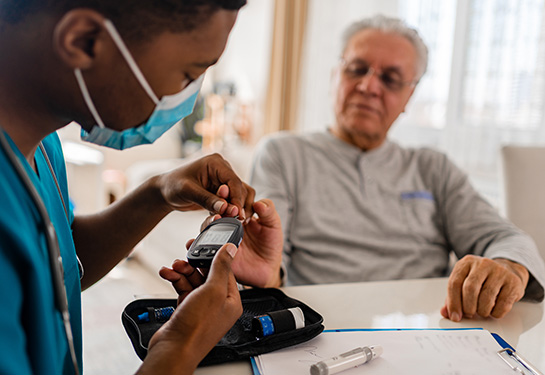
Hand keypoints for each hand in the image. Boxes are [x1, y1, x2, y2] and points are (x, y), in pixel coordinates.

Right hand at [138, 244, 241, 373]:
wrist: (174, 348)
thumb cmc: (197, 326)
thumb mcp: (212, 290)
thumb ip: (221, 267)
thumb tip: (231, 249)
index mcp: (231, 300)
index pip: (226, 271)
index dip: (214, 257)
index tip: (203, 247)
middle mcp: (218, 304)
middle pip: (207, 275)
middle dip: (194, 264)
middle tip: (184, 257)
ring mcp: (202, 307)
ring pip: (193, 281)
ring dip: (182, 271)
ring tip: (173, 266)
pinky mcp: (187, 310)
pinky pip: (183, 289)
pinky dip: (175, 280)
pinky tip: (167, 274)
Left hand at [157, 153, 254, 219]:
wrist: (165, 191)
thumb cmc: (173, 185)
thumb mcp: (188, 191)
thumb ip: (206, 199)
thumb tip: (225, 208)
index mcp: (215, 163)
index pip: (234, 181)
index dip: (237, 198)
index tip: (237, 213)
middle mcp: (223, 170)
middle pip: (240, 189)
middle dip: (237, 205)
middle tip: (234, 220)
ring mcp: (223, 180)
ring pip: (241, 195)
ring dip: (237, 209)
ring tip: (232, 221)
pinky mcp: (222, 191)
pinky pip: (233, 201)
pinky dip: (231, 211)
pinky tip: (225, 219)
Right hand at [197, 192, 283, 287]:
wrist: (268, 268)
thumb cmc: (270, 244)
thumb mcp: (273, 225)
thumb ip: (268, 212)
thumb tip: (259, 203)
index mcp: (239, 214)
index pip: (230, 201)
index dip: (227, 194)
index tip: (225, 189)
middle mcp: (228, 224)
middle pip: (216, 212)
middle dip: (217, 207)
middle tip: (222, 206)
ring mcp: (221, 238)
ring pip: (208, 227)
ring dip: (209, 222)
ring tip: (215, 219)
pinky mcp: (217, 253)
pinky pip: (205, 247)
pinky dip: (199, 243)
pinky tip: (198, 241)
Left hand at [441, 255, 528, 320]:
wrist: (508, 270)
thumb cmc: (482, 280)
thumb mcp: (465, 283)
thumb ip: (453, 297)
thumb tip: (445, 313)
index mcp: (466, 263)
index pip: (454, 283)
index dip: (453, 302)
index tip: (454, 316)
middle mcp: (482, 264)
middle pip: (470, 289)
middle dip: (468, 307)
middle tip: (469, 314)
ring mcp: (499, 271)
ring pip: (486, 297)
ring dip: (482, 311)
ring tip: (482, 312)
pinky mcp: (513, 281)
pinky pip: (503, 304)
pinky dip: (496, 313)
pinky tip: (494, 311)